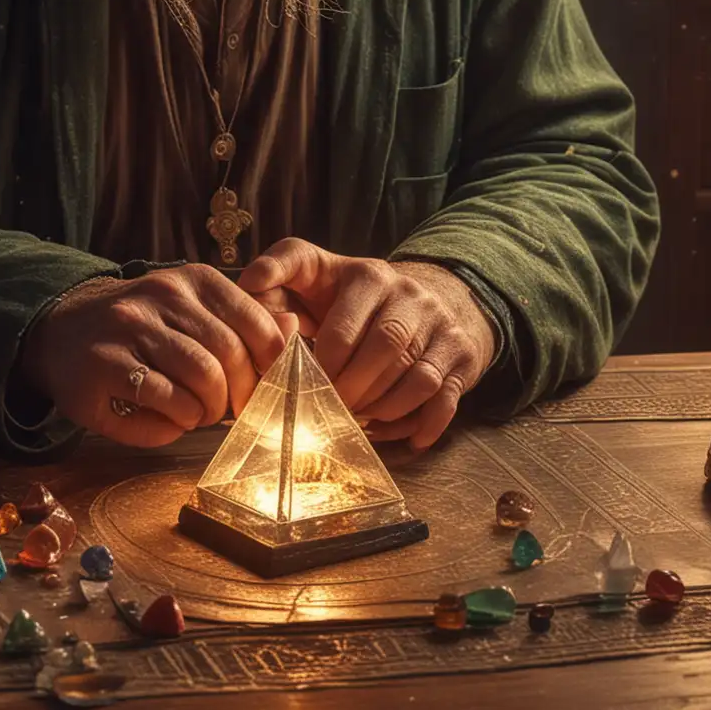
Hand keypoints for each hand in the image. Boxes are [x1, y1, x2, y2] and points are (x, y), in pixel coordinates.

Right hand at [18, 266, 287, 445]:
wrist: (62, 330)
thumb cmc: (142, 329)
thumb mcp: (193, 311)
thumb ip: (244, 319)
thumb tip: (294, 328)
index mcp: (194, 280)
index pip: (258, 325)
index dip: (270, 367)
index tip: (263, 388)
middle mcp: (164, 295)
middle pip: (231, 357)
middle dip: (239, 397)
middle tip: (228, 411)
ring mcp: (131, 328)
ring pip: (202, 380)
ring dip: (209, 411)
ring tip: (198, 414)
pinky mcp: (105, 365)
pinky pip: (164, 402)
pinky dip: (176, 422)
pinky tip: (170, 418)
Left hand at [237, 241, 496, 450]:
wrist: (436, 294)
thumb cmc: (356, 296)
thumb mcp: (318, 272)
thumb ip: (279, 274)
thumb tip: (248, 284)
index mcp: (368, 276)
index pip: (343, 328)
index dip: (322, 364)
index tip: (306, 381)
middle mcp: (411, 296)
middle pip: (384, 352)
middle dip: (351, 391)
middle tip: (328, 410)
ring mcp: (441, 326)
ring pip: (417, 379)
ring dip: (383, 410)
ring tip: (358, 420)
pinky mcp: (462, 356)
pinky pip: (447, 399)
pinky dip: (422, 425)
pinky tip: (401, 437)